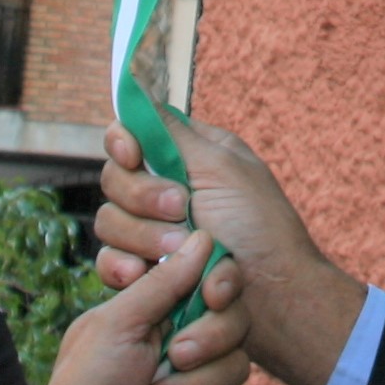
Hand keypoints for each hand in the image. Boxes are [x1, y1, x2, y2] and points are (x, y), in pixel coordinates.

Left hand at [32, 233, 254, 384]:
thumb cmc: (86, 383)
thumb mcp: (118, 324)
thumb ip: (162, 282)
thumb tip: (202, 236)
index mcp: (163, 307)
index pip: (217, 281)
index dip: (224, 285)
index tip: (214, 296)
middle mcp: (186, 338)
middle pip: (236, 324)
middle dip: (207, 345)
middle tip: (172, 359)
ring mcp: (199, 379)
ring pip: (237, 369)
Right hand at [94, 110, 368, 384]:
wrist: (274, 298)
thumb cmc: (260, 228)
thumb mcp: (221, 167)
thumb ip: (171, 132)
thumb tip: (136, 86)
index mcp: (188, 156)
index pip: (132, 137)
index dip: (123, 144)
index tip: (131, 155)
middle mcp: (167, 190)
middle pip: (115, 180)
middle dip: (143, 197)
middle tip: (181, 209)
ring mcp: (155, 234)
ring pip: (110, 223)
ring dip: (142, 236)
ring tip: (179, 251)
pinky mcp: (148, 272)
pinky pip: (111, 263)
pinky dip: (122, 268)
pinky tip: (140, 275)